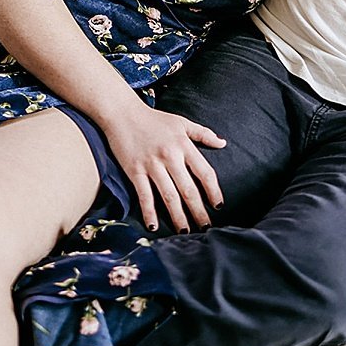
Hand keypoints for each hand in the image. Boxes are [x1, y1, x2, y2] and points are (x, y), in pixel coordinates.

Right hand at [99, 101, 226, 232]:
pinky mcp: (134, 171)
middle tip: (206, 228)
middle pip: (189, 189)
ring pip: (169, 196)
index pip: (205, 172)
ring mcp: (152, 165)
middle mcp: (171, 157)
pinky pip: (144, 195)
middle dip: (198, 210)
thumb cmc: (154, 119)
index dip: (213, 191)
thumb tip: (223, 143)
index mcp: (184, 146)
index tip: (219, 205)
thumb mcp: (182, 123)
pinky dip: (149, 211)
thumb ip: (203, 134)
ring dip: (178, 216)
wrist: (122, 113)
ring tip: (185, 232)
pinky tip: (154, 225)